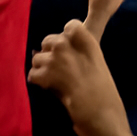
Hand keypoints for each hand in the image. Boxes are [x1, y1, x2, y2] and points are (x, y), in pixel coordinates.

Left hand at [28, 20, 129, 135]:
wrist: (99, 111)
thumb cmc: (103, 91)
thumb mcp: (97, 63)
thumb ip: (80, 52)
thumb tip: (59, 50)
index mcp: (87, 41)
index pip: (70, 25)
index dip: (66, 37)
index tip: (68, 48)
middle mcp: (69, 45)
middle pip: (48, 40)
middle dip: (50, 52)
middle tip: (57, 68)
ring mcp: (55, 58)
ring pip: (37, 58)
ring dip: (42, 68)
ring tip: (51, 80)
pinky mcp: (46, 74)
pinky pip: (33, 74)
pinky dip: (37, 81)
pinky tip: (46, 87)